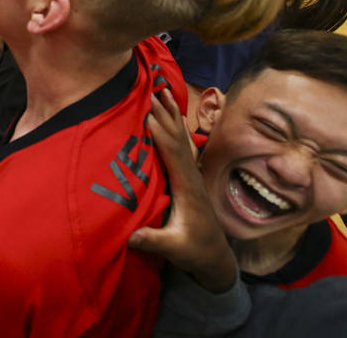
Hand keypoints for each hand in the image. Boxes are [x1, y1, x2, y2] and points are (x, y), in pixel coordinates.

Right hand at [127, 88, 236, 293]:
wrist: (216, 256)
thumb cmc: (194, 251)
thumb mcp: (174, 249)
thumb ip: (154, 241)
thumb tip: (131, 237)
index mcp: (187, 187)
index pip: (173, 155)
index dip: (161, 134)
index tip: (148, 114)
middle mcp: (191, 175)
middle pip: (177, 138)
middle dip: (165, 113)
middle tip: (152, 89)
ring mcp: (191, 174)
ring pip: (181, 137)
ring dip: (171, 114)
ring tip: (163, 90)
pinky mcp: (188, 176)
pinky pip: (181, 144)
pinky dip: (175, 126)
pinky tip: (172, 114)